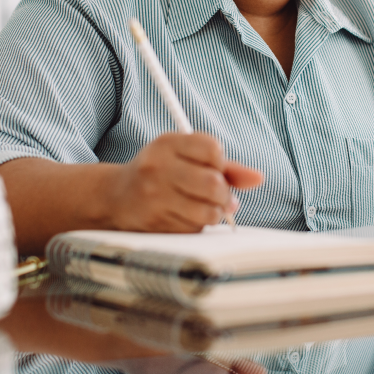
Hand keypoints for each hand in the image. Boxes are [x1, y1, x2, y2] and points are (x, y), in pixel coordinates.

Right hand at [109, 133, 262, 231]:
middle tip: (219, 196)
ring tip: (204, 208)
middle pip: (213, 183)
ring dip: (213, 213)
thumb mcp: (185, 158)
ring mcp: (154, 197)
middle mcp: (158, 167)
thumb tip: (258, 178)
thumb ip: (225, 167)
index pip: (212, 149)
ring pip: (207, 212)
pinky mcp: (155, 223)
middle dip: (223, 194)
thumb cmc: (159, 174)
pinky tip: (186, 217)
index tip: (215, 168)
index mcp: (167, 143)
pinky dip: (197, 226)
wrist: (116, 197)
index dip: (221, 163)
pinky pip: (194, 230)